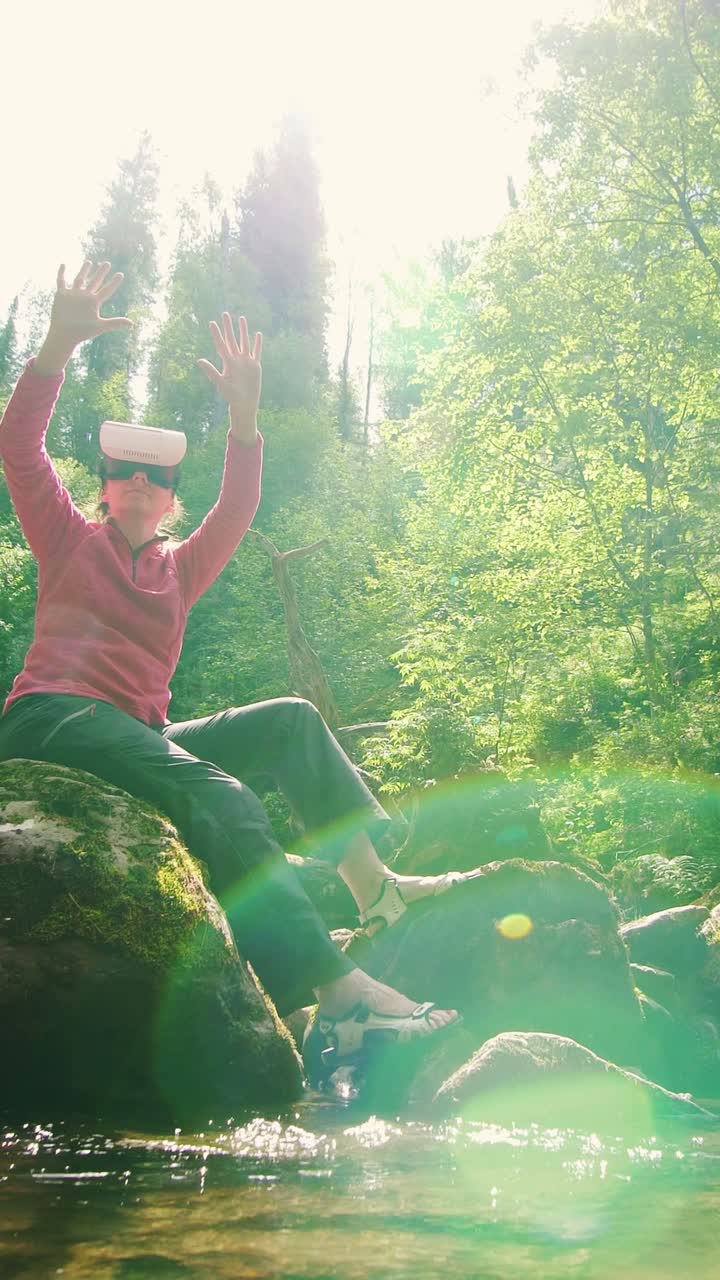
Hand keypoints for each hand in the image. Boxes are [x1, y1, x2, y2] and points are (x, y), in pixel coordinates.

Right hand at [35, 262, 131, 374]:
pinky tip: (63, 264)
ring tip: (89, 262)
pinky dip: (61, 273)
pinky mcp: (62, 295)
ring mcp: (73, 295)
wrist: (64, 334)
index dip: (114, 282)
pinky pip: (61, 281)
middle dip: (101, 272)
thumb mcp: (100, 326)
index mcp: (94, 302)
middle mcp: (85, 297)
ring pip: (80, 279)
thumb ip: (115, 323)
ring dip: (84, 271)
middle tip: (107, 263)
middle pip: (95, 282)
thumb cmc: (82, 332)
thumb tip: (132, 323)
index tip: (121, 274)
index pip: (107, 290)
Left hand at [197, 313, 262, 439]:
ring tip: (242, 318)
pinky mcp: (255, 366)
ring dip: (243, 330)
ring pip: (244, 342)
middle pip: (232, 339)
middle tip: (225, 314)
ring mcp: (246, 361)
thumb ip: (211, 371)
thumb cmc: (230, 396)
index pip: (221, 344)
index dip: (216, 334)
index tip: (211, 323)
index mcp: (227, 362)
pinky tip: (257, 334)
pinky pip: (256, 351)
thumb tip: (199, 360)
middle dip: (228, 327)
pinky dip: (257, 343)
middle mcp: (236, 359)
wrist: (244, 403)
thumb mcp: (220, 383)